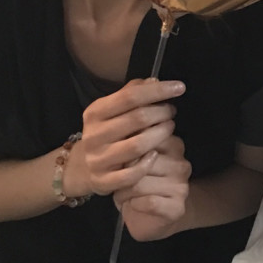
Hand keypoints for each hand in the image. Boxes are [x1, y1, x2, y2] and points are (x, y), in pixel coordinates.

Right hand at [63, 78, 184, 199]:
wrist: (83, 166)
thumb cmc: (106, 132)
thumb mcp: (112, 110)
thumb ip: (131, 93)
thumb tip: (154, 81)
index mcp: (95, 113)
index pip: (130, 96)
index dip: (157, 91)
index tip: (179, 87)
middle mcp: (94, 135)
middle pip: (137, 119)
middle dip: (162, 112)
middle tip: (172, 111)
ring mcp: (98, 159)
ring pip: (138, 145)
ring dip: (160, 134)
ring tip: (169, 127)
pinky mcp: (103, 181)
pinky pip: (132, 174)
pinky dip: (148, 163)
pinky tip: (156, 154)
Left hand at [113, 134, 191, 240]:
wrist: (151, 218)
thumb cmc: (138, 184)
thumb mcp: (135, 159)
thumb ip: (133, 147)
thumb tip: (123, 142)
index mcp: (174, 145)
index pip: (144, 141)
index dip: (126, 153)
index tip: (123, 162)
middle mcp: (181, 164)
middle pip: (139, 163)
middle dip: (122, 175)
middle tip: (119, 183)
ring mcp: (181, 186)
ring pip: (140, 184)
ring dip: (123, 193)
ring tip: (123, 195)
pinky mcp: (177, 207)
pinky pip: (149, 202)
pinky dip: (135, 205)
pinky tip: (134, 205)